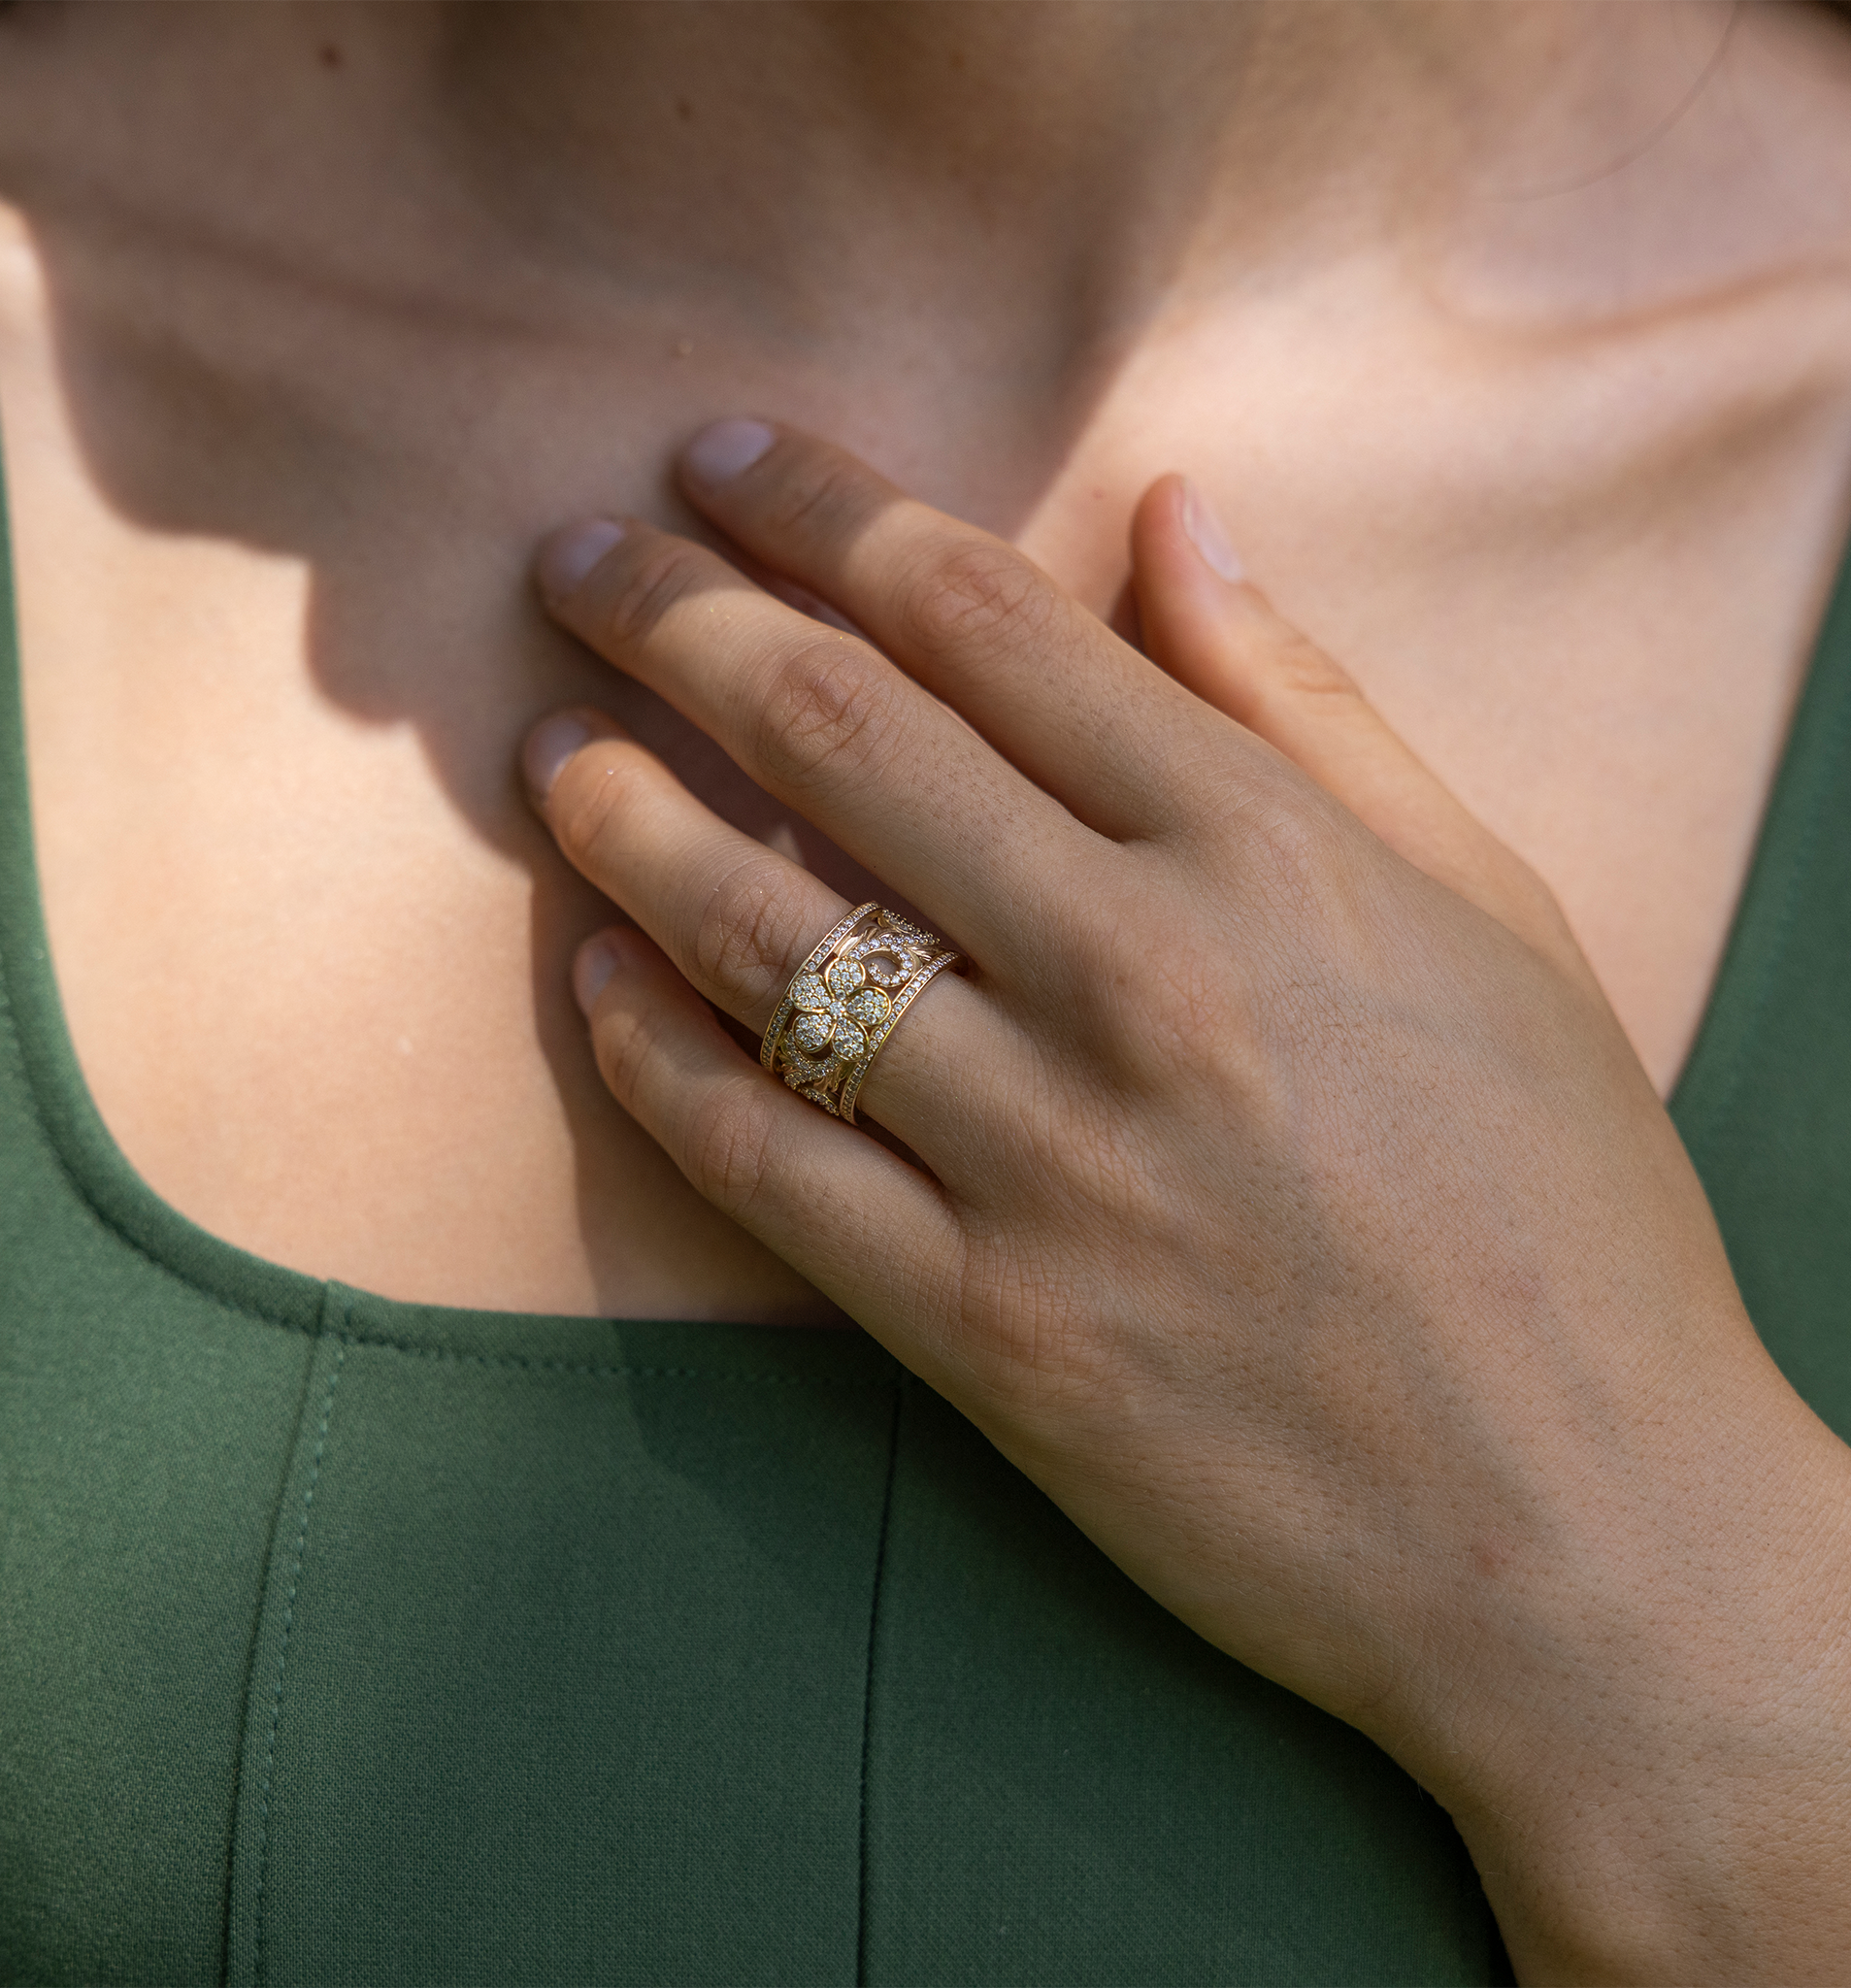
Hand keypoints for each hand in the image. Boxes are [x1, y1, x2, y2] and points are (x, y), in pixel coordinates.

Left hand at [523, 421, 1850, 1983]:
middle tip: (578, 561)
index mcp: (1267, 856)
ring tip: (553, 753)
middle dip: (678, 618)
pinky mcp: (979, 1330)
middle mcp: (1136, 979)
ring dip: (627, 820)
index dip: (824, 513)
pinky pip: (759, 1163)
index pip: (985, 620)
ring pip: (762, 940)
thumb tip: (1172, 517)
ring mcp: (1044, 1162)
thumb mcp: (1489, 916)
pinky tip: (593, 978)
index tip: (717, 459)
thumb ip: (1312, 707)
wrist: (1579, 1533)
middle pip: (838, 737)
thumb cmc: (1560, 1210)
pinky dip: (651, 1056)